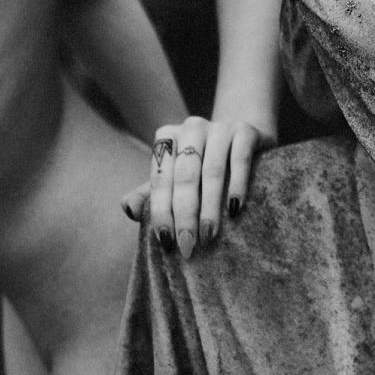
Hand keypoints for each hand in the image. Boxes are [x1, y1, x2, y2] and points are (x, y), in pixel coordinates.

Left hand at [121, 114, 272, 254]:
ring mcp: (220, 127)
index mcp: (167, 136)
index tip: (166, 242)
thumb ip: (149, 193)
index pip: (160, 179)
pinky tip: (234, 209)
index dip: (161, 211)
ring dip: (209, 207)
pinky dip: (237, 185)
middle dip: (184, 215)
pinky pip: (240, 160)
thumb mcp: (174, 177)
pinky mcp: (246, 130)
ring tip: (209, 236)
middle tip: (188, 246)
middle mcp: (191, 127)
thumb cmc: (202, 165)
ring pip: (212, 171)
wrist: (243, 139)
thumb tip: (128, 209)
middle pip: (185, 176)